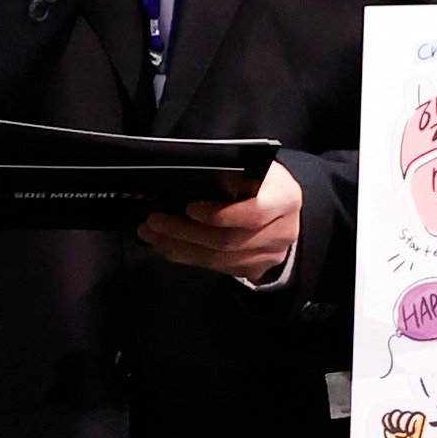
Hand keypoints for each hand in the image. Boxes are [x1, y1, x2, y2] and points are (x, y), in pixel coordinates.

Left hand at [140, 159, 302, 282]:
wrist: (284, 206)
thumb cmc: (260, 179)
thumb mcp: (253, 168)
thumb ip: (228, 175)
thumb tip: (184, 180)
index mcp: (285, 198)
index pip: (254, 213)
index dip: (220, 214)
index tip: (189, 207)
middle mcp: (283, 231)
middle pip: (229, 240)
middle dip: (185, 232)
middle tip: (153, 221)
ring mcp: (270, 255)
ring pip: (219, 260)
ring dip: (179, 248)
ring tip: (151, 234)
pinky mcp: (255, 269)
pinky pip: (216, 268)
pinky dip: (187, 257)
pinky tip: (165, 245)